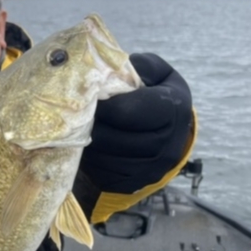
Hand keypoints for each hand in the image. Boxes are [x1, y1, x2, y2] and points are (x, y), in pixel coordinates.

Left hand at [81, 52, 192, 194]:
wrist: (169, 136)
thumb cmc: (158, 96)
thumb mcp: (157, 74)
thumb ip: (138, 67)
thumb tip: (109, 67)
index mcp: (173, 112)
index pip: (126, 110)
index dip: (102, 102)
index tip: (91, 94)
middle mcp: (166, 146)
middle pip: (109, 136)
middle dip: (89, 122)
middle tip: (76, 111)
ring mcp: (149, 169)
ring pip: (101, 155)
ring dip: (85, 141)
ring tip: (79, 126)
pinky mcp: (132, 183)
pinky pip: (99, 172)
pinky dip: (89, 158)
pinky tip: (86, 144)